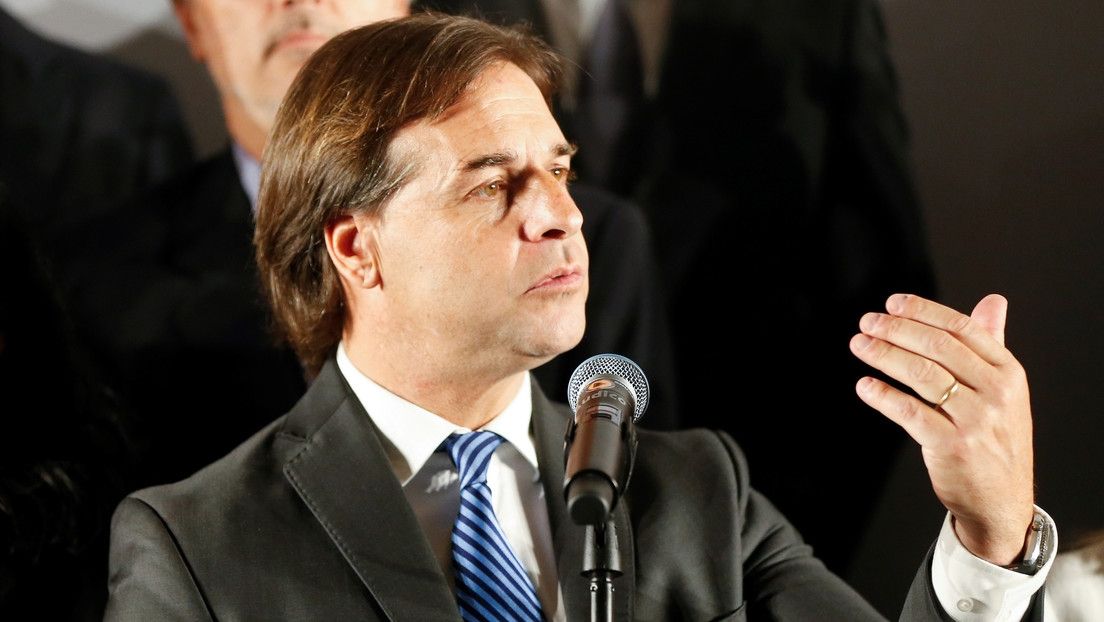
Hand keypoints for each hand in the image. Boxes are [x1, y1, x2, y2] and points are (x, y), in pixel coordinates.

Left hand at [849, 293, 1034, 564]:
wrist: (1002, 501)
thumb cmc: (996, 440)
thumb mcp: (1005, 391)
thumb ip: (992, 345)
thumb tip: (993, 302)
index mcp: (1008, 372)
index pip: (962, 328)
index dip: (923, 311)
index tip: (893, 304)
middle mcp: (996, 393)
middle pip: (938, 347)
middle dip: (897, 329)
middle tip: (868, 322)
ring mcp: (975, 420)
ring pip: (921, 374)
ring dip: (884, 355)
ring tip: (860, 345)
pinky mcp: (952, 446)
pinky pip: (909, 412)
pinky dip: (883, 396)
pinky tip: (865, 386)